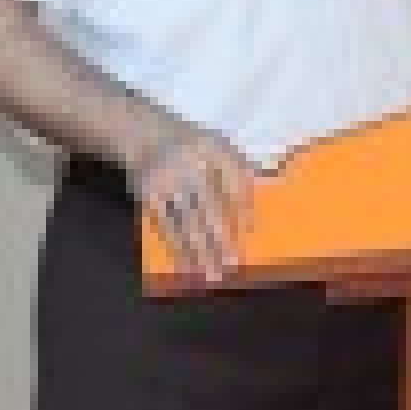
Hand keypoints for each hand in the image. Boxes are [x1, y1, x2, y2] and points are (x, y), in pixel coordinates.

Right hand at [131, 125, 258, 285]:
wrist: (146, 134)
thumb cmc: (193, 145)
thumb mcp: (220, 145)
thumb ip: (240, 170)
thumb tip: (264, 196)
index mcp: (213, 150)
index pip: (232, 184)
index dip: (242, 209)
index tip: (250, 234)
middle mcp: (190, 165)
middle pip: (209, 208)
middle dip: (221, 239)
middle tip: (232, 265)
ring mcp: (168, 181)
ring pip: (187, 222)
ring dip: (200, 251)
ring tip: (212, 275)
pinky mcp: (149, 195)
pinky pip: (166, 226)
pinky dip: (177, 248)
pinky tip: (187, 265)